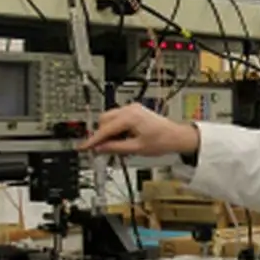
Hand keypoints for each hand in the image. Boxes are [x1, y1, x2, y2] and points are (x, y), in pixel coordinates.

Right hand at [79, 103, 199, 155]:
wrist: (176, 136)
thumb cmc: (162, 141)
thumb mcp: (136, 149)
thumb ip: (115, 148)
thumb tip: (99, 149)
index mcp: (130, 117)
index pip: (105, 129)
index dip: (93, 140)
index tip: (83, 147)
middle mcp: (129, 109)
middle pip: (104, 121)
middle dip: (101, 135)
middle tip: (102, 150)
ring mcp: (132, 109)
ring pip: (110, 119)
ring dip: (109, 132)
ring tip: (117, 146)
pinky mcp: (134, 111)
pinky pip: (118, 118)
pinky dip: (116, 128)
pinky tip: (122, 139)